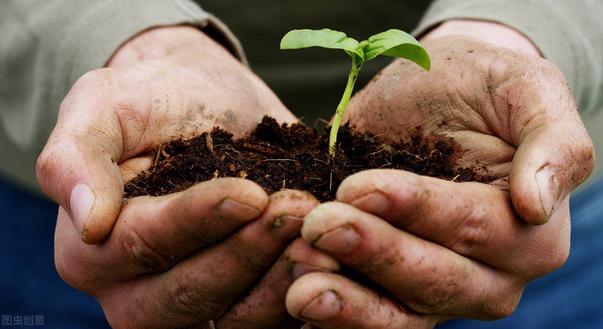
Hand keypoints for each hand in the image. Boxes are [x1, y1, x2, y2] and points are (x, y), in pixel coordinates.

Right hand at [37, 26, 324, 327]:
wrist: (203, 103)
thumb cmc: (150, 101)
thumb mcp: (102, 104)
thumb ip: (76, 154)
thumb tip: (86, 218)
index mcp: (93, 251)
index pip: (142, 245)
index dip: (196, 221)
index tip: (249, 193)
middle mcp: (138, 293)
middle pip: (190, 294)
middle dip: (248, 252)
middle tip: (299, 210)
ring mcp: (193, 304)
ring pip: (235, 316)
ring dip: (283, 279)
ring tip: (325, 238)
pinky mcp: (242, 299)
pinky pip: (271, 316)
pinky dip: (303, 289)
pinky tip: (334, 256)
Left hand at [284, 21, 594, 327]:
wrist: (441, 97)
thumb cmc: (485, 90)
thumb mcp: (528, 91)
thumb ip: (553, 143)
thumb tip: (538, 204)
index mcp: (532, 232)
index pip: (476, 228)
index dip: (418, 210)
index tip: (358, 186)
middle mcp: (491, 275)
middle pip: (436, 280)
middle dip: (374, 255)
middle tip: (317, 227)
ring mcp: (440, 292)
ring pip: (400, 316)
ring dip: (348, 305)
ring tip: (300, 288)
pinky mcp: (394, 292)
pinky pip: (370, 315)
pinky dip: (335, 311)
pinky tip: (295, 294)